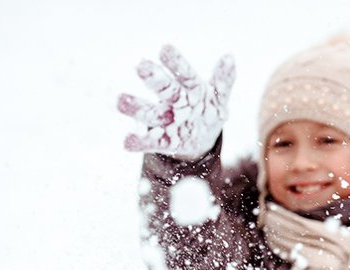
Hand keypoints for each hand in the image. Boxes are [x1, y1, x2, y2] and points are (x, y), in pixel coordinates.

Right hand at [118, 45, 234, 158]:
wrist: (200, 138)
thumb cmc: (207, 111)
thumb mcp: (219, 98)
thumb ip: (224, 80)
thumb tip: (229, 57)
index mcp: (190, 88)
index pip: (184, 73)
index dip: (176, 62)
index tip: (165, 48)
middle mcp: (174, 102)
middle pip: (164, 90)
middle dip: (154, 79)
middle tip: (141, 66)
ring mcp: (167, 121)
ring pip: (151, 114)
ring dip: (136, 108)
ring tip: (120, 101)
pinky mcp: (164, 141)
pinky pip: (151, 142)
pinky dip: (139, 142)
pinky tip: (127, 142)